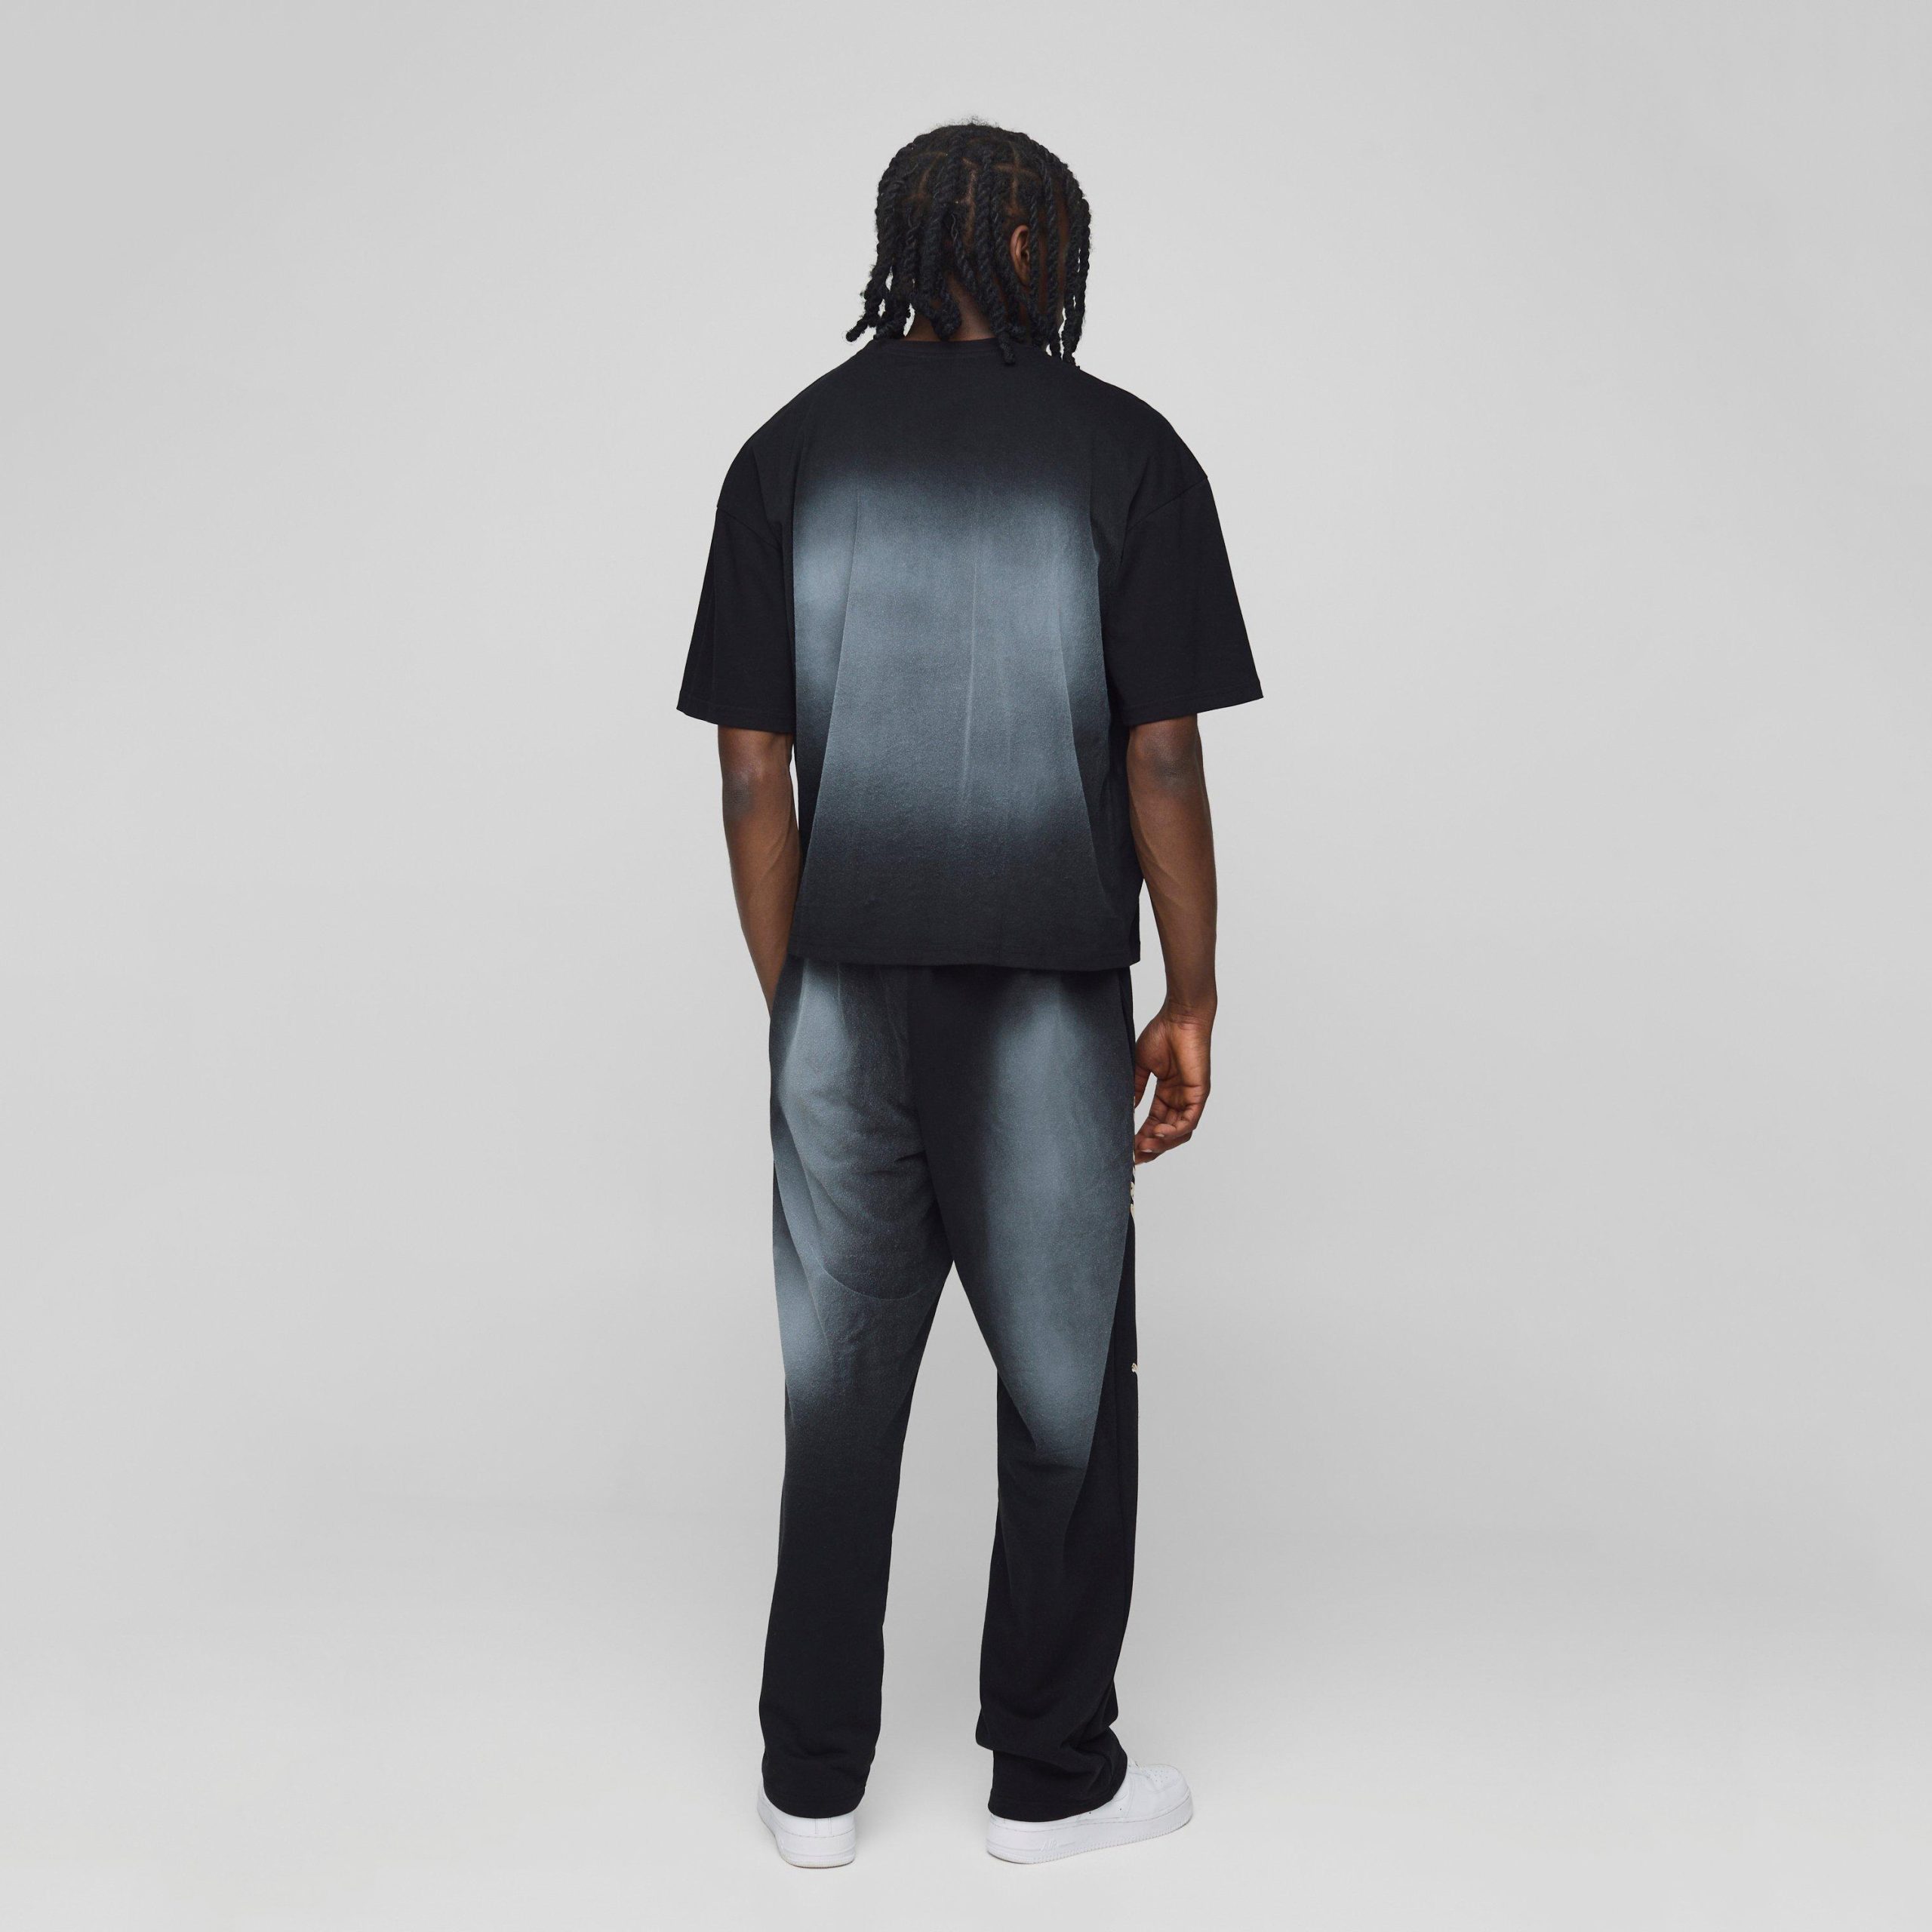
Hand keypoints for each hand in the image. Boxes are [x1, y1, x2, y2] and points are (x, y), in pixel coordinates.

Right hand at [1132, 1005, 1211, 1163]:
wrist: (1179, 1017)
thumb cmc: (1162, 1033)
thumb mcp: (1142, 1065)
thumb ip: (1136, 1087)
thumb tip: (1127, 1108)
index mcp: (1167, 1093)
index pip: (1155, 1123)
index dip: (1141, 1137)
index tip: (1127, 1148)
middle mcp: (1180, 1098)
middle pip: (1167, 1133)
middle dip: (1151, 1147)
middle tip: (1135, 1156)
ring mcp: (1191, 1098)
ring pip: (1179, 1132)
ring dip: (1162, 1144)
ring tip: (1144, 1147)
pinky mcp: (1199, 1094)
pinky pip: (1189, 1121)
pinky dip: (1174, 1132)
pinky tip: (1157, 1134)